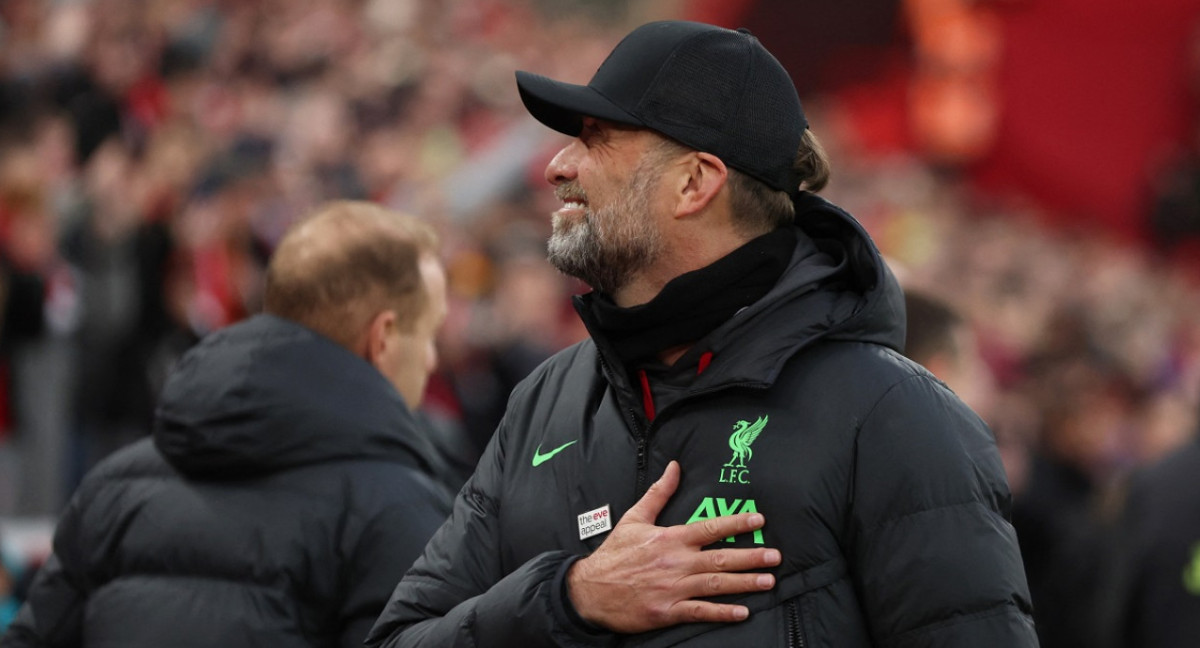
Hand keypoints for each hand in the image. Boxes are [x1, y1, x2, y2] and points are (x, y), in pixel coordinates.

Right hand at [566, 461, 779, 632]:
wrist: (590, 590)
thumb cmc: (614, 554)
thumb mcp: (634, 518)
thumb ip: (659, 493)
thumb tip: (675, 467)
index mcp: (670, 539)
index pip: (710, 528)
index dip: (736, 523)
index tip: (758, 521)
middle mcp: (676, 563)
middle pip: (720, 559)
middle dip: (751, 557)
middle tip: (775, 556)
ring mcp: (673, 588)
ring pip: (715, 586)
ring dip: (744, 584)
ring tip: (768, 581)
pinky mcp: (667, 611)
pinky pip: (700, 612)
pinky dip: (722, 612)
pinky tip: (742, 612)